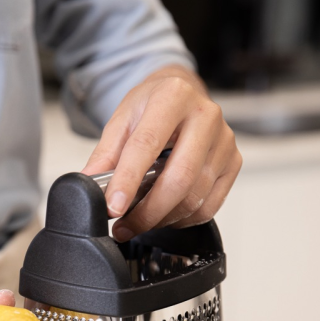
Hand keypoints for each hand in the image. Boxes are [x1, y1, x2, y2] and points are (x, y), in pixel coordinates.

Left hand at [81, 65, 241, 241]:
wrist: (181, 94)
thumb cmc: (152, 106)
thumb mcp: (122, 120)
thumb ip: (104, 154)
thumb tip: (86, 185)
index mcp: (173, 97)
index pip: (148, 145)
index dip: (128, 181)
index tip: (114, 208)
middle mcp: (205, 116)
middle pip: (179, 179)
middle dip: (148, 212)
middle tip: (124, 227)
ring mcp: (224, 141)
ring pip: (194, 198)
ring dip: (163, 219)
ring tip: (140, 221)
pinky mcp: (233, 163)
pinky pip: (209, 206)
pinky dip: (183, 220)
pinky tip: (165, 215)